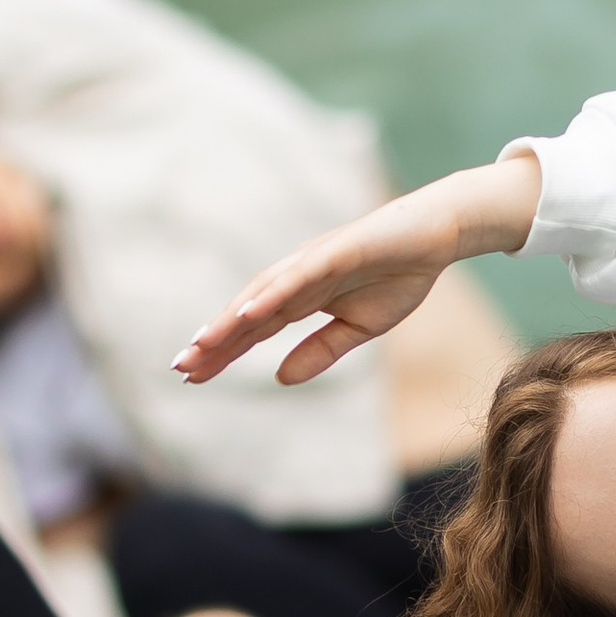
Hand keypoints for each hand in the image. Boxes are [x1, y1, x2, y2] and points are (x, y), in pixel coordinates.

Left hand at [175, 156, 540, 390]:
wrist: (436, 237)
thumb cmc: (398, 276)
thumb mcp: (358, 330)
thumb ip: (319, 352)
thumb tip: (279, 379)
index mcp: (301, 299)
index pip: (253, 331)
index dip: (223, 352)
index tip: (192, 377)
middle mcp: (296, 279)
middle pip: (247, 314)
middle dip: (215, 341)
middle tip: (180, 368)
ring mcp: (312, 263)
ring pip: (263, 295)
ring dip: (231, 319)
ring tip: (203, 344)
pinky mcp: (335, 252)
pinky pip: (298, 276)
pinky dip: (272, 294)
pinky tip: (249, 313)